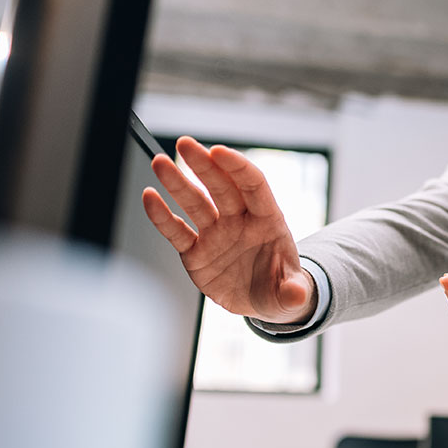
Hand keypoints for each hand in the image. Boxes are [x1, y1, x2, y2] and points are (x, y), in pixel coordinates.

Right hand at [141, 137, 314, 323]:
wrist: (262, 303)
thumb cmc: (281, 289)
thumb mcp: (291, 294)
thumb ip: (293, 292)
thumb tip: (297, 296)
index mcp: (268, 221)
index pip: (253, 186)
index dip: (237, 168)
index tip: (219, 151)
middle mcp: (239, 221)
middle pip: (221, 187)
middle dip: (203, 164)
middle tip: (185, 144)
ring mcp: (216, 235)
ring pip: (195, 203)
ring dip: (177, 182)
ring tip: (160, 162)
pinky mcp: (196, 252)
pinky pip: (177, 232)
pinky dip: (162, 216)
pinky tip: (150, 197)